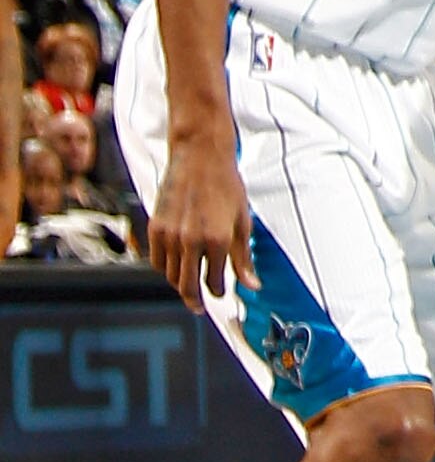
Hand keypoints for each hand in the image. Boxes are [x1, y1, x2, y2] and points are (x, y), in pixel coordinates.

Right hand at [150, 124, 252, 306]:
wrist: (200, 156)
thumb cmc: (225, 184)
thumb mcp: (243, 220)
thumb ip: (244, 257)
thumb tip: (252, 285)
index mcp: (217, 240)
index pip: (214, 282)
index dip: (218, 291)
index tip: (219, 292)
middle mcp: (191, 240)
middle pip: (187, 287)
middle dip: (195, 300)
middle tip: (199, 305)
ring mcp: (170, 234)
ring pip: (170, 276)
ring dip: (180, 283)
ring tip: (189, 282)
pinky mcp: (155, 227)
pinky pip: (156, 260)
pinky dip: (165, 267)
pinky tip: (175, 264)